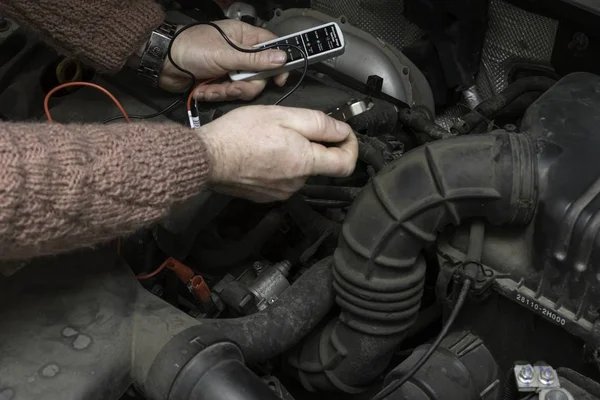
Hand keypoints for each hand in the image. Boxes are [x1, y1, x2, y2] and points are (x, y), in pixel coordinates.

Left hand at [160, 20, 288, 100]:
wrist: (162, 64)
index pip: (271, 48)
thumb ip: (255, 59)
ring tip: (211, 88)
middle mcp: (239, 53)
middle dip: (245, 85)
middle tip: (232, 84)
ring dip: (227, 92)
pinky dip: (215, 94)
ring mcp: (229, 69)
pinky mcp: (218, 82)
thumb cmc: (191, 48)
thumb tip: (282, 58)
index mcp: (243, 37)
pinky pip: (227, 94)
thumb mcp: (226, 54)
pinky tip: (203, 89)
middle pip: (259, 75)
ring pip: (243, 88)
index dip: (278, 64)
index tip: (278, 79)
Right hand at [200, 106, 358, 202]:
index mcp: (305, 162)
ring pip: (300, 170)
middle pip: (321, 164)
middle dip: (315, 144)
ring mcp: (281, 192)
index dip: (351, 146)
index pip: (346, 164)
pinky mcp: (266, 195)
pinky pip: (283, 178)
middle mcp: (297, 183)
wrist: (207, 158)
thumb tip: (341, 130)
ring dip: (295, 154)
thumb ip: (318, 124)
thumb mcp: (283, 116)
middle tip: (295, 126)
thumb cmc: (239, 135)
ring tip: (272, 138)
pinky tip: (262, 152)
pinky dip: (280, 164)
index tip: (343, 134)